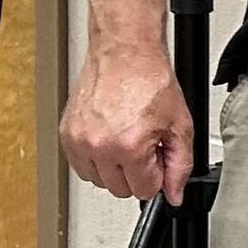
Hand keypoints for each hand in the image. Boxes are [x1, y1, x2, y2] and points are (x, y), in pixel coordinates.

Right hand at [61, 43, 192, 207]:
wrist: (125, 53)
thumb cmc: (150, 81)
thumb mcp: (179, 126)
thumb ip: (180, 165)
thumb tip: (175, 194)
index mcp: (129, 146)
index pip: (145, 190)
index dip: (156, 175)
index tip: (157, 156)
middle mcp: (100, 146)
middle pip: (121, 190)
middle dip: (137, 173)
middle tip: (145, 145)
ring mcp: (79, 141)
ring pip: (99, 181)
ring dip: (115, 168)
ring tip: (127, 139)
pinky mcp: (67, 134)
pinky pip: (81, 166)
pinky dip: (96, 159)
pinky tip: (110, 139)